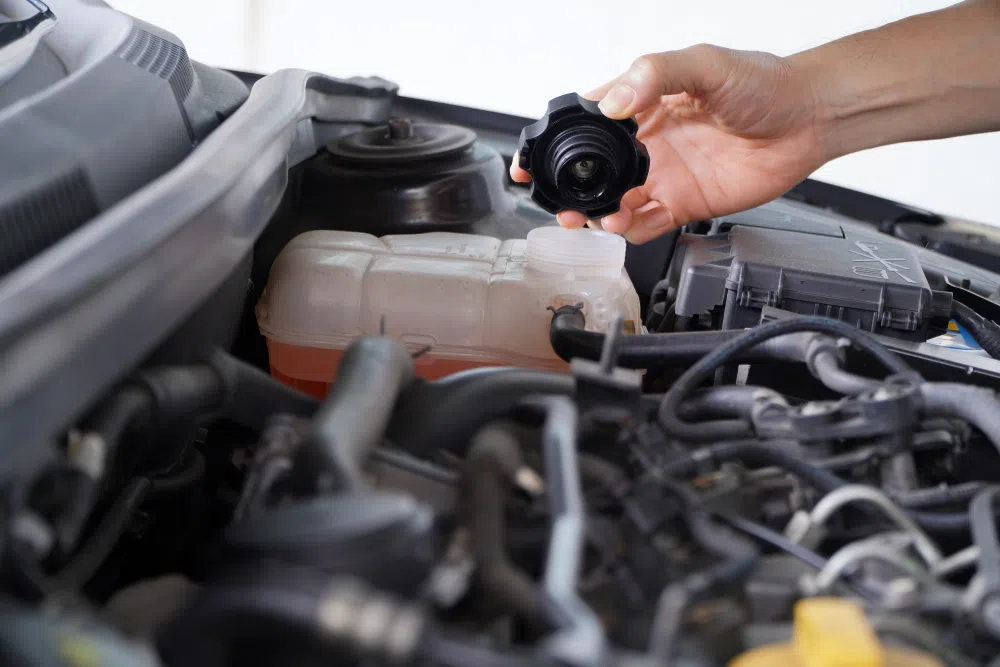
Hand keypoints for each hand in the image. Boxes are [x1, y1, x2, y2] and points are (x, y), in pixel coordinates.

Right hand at [511, 45, 826, 243]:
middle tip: (561, 203)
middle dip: (568, 192)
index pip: (584, 124)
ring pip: (614, 204)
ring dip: (598, 215)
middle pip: (590, 173)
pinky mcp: (685, 204)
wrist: (811, 117)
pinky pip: (648, 225)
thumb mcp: (705, 64)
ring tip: (600, 217)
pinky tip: (628, 225)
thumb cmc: (765, 83)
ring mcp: (664, 175)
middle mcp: (647, 142)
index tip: (530, 159)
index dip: (553, 143)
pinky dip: (631, 231)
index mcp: (642, 104)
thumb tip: (613, 100)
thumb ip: (656, 74)